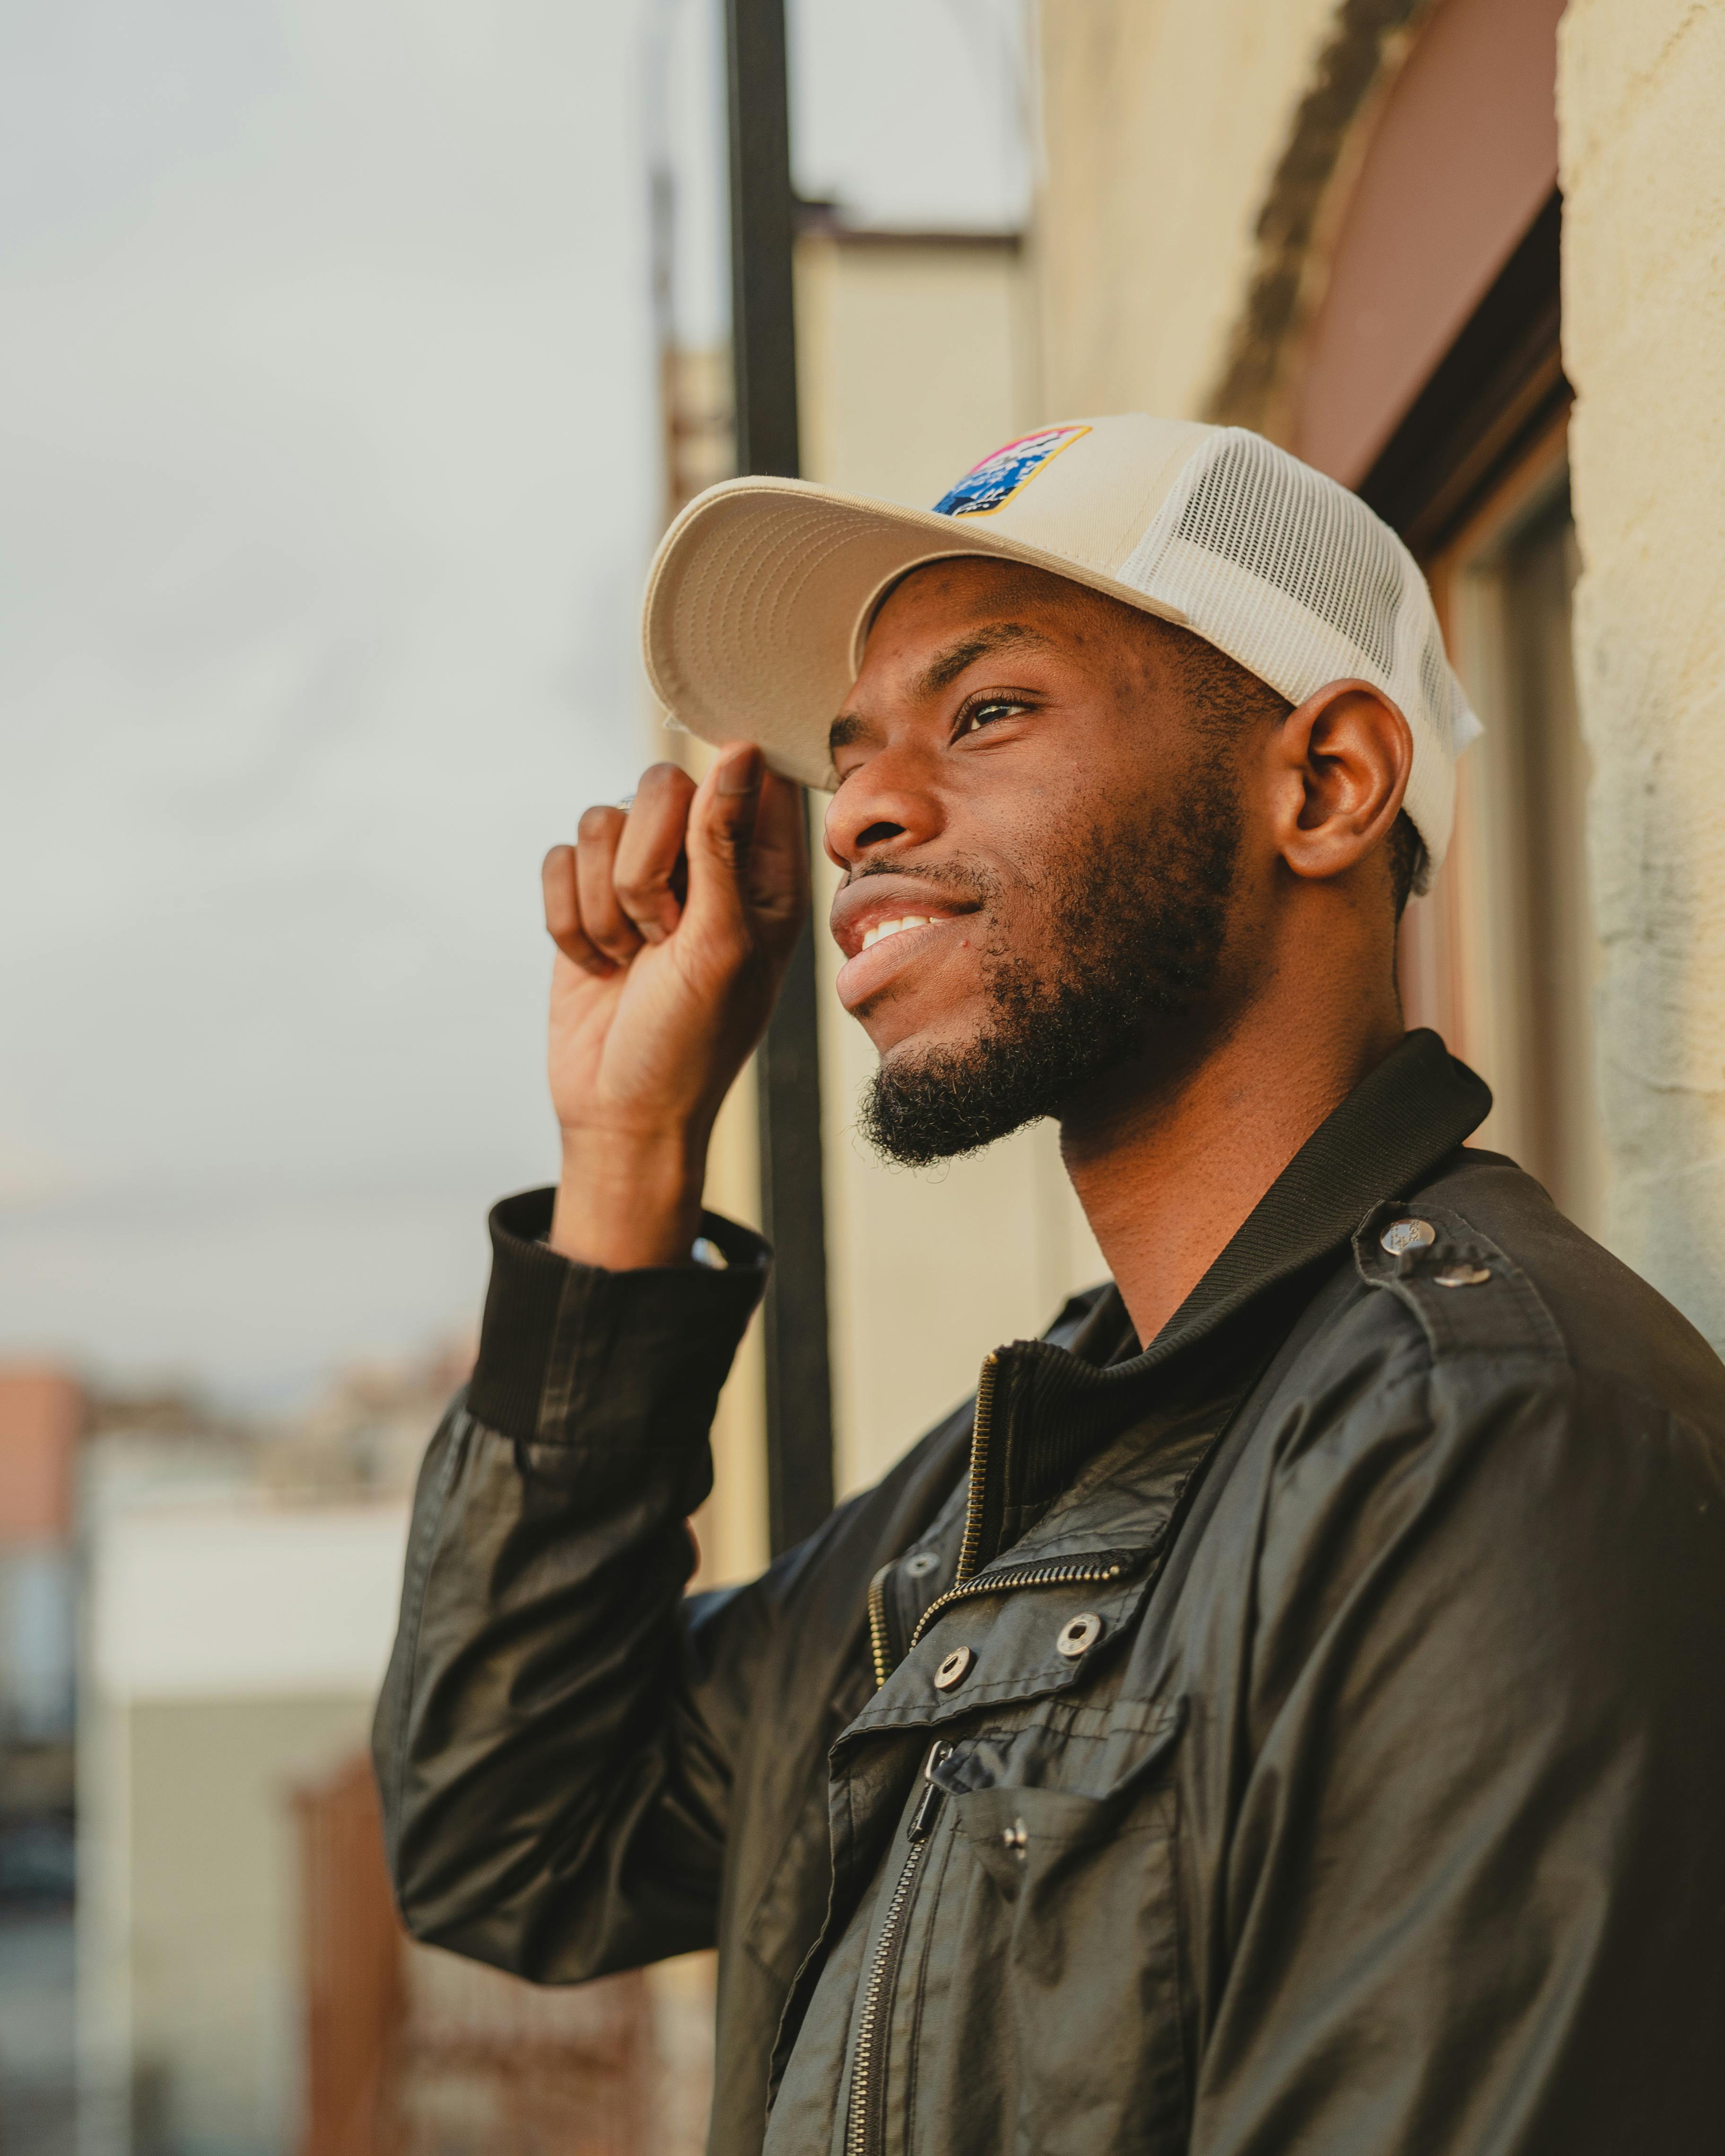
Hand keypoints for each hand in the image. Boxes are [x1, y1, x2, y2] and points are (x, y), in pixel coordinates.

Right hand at [540, 744, 807, 1267]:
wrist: (620, 1110)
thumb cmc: (691, 1042)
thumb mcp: (721, 944)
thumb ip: (725, 843)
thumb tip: (740, 747)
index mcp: (764, 872)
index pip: (752, 772)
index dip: (723, 776)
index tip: (705, 825)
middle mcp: (706, 862)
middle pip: (661, 783)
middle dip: (644, 863)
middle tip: (661, 932)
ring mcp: (641, 878)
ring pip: (599, 819)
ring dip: (604, 902)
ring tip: (630, 959)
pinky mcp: (586, 898)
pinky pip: (556, 859)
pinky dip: (567, 918)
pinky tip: (596, 965)